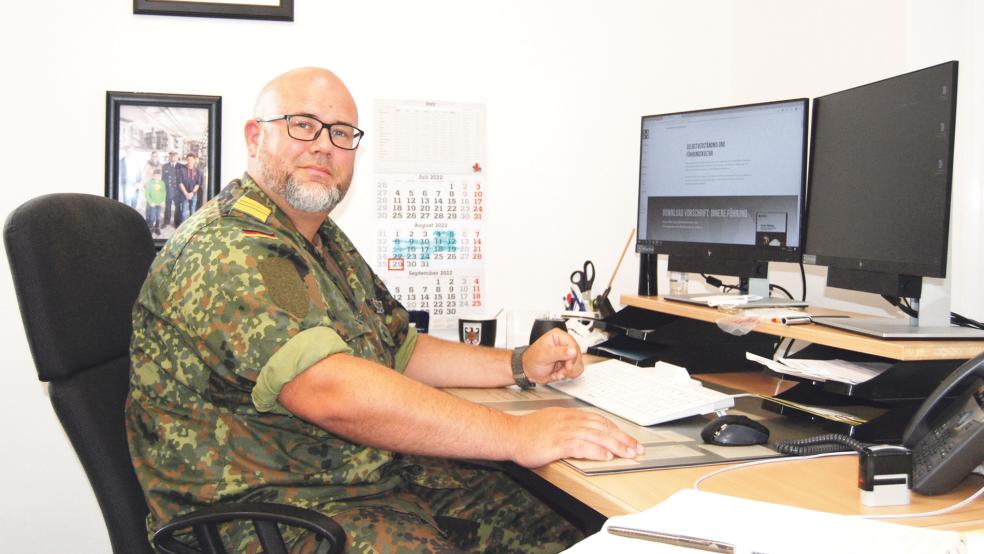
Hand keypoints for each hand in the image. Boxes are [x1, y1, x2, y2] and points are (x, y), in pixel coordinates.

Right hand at [508, 407, 642, 467]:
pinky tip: (605, 456)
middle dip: (622, 438)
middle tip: (636, 448)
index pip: (600, 420)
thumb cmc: (528, 432)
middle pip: (602, 427)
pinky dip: (596, 451)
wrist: (510, 434)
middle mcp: (570, 420)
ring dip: (615, 445)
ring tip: (627, 453)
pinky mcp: (557, 443)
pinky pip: (581, 446)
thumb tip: (587, 435)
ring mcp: (564, 431)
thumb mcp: (553, 422)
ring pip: (596, 436)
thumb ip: (570, 426)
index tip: (628, 440)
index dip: (617, 430)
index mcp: (570, 415)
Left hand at [522, 328, 583, 383]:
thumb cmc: (532, 360)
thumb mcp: (544, 355)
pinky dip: (568, 375)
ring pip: (578, 364)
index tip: (567, 365)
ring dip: (568, 372)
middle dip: (569, 366)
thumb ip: (559, 353)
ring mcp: (567, 355)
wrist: (528, 371)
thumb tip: (572, 351)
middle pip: (578, 355)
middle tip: (561, 370)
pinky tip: (559, 374)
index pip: (573, 345)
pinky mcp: (568, 364)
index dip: (572, 357)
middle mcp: (564, 344)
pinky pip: (576, 370)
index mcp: (558, 336)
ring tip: (558, 372)